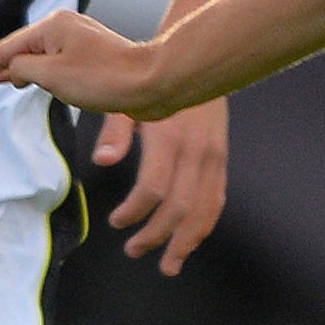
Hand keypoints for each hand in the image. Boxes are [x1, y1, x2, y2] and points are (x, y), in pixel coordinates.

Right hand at [0, 13, 168, 116]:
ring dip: (14, 68)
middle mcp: (64, 27)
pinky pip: (53, 63)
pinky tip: (28, 81)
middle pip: (19, 48)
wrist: (152, 83)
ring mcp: (79, 41)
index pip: (5, 50)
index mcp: (52, 26)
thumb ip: (23, 70)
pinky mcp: (91, 58)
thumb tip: (13, 70)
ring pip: (37, 56)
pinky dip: (35, 72)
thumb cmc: (104, 79)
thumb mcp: (52, 76)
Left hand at [94, 98, 227, 274]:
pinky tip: (190, 240)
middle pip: (181, 208)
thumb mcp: (126, 99)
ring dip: (186, 241)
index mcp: (168, 137)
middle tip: (133, 250)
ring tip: (168, 264)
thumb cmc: (151, 81)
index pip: (153, 189)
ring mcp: (213, 156)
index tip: (115, 222)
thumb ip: (113, 131)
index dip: (134, 212)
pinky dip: (204, 224)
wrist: (195, 61)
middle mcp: (195, 151)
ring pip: (205, 210)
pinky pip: (217, 199)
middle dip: (157, 236)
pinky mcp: (221, 158)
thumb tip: (102, 160)